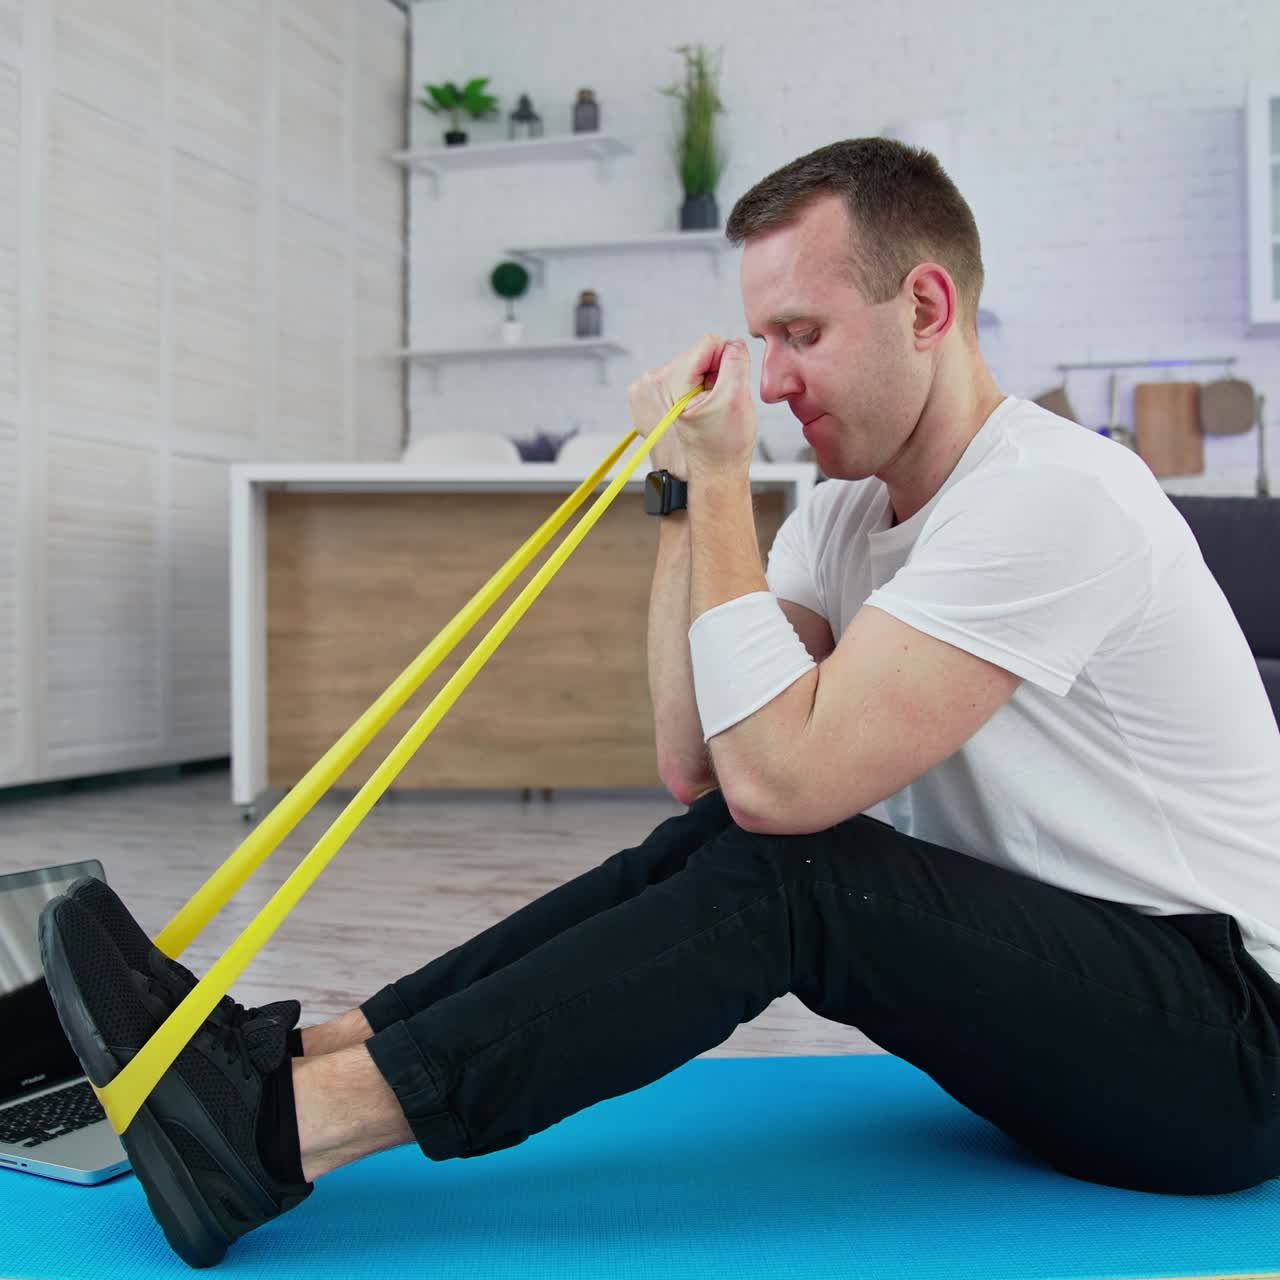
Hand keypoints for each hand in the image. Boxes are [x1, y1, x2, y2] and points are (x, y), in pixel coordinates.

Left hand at [628, 333, 757, 478]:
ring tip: (703, 414)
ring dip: (700, 386)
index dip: (726, 364)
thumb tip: (732, 342)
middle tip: (715, 407)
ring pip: (687, 368)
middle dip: (711, 376)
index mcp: (668, 380)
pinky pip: (675, 382)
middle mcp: (649, 383)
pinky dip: (687, 394)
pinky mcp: (644, 401)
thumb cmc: (723, 448)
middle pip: (695, 356)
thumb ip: (737, 361)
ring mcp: (643, 393)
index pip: (709, 344)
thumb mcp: (738, 399)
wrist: (708, 477)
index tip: (725, 391)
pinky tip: (691, 415)